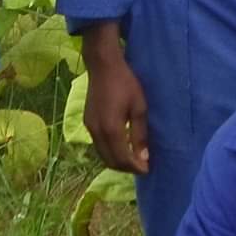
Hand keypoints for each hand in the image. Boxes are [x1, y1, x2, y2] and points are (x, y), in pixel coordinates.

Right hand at [80, 25, 150, 174]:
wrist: (103, 66)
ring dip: (117, 161)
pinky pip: (98, 145)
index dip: (136, 168)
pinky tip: (120, 147)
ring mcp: (89, 128)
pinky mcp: (87, 123)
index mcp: (111, 130)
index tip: (148, 169)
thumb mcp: (139, 108)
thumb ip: (140, 135)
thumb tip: (143, 158)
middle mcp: (97, 133)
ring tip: (133, 159)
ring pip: (102, 155)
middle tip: (142, 166)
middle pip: (110, 161)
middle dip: (126, 168)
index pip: (122, 159)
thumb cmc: (126, 83)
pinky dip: (109, 152)